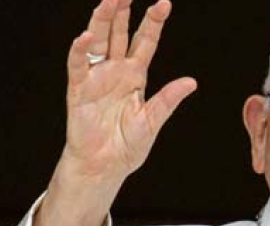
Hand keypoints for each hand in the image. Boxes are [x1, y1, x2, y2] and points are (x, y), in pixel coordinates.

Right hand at [29, 0, 195, 225]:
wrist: (106, 165)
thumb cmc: (128, 145)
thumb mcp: (153, 120)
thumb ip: (168, 100)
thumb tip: (191, 82)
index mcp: (136, 76)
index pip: (146, 42)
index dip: (153, 23)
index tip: (163, 3)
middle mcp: (116, 71)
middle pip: (120, 34)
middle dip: (124, 12)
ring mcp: (97, 78)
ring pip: (99, 42)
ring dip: (103, 21)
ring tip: (110, 1)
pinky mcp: (79, 90)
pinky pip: (78, 66)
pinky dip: (81, 51)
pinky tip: (87, 36)